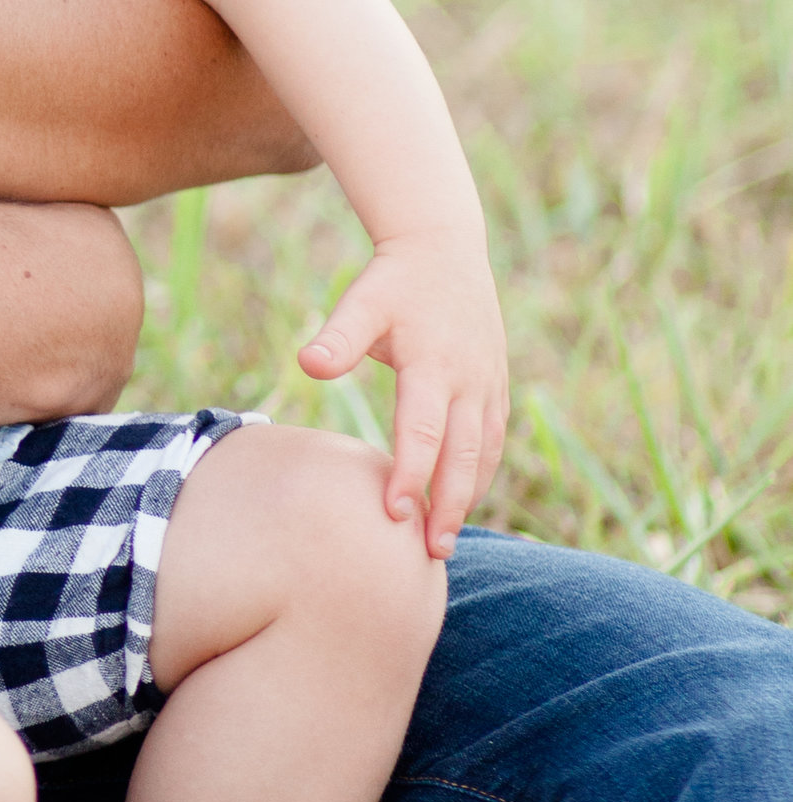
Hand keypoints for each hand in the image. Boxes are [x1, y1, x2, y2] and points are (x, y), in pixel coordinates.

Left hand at [299, 233, 507, 555]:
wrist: (443, 248)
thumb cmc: (392, 282)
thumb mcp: (361, 299)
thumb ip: (338, 337)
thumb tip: (307, 365)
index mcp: (432, 363)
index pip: (422, 431)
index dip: (410, 475)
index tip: (393, 515)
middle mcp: (468, 379)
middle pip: (462, 454)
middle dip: (447, 505)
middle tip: (430, 552)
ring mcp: (487, 384)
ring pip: (484, 452)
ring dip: (468, 497)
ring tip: (445, 541)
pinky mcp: (495, 386)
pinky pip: (493, 440)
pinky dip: (481, 473)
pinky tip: (463, 503)